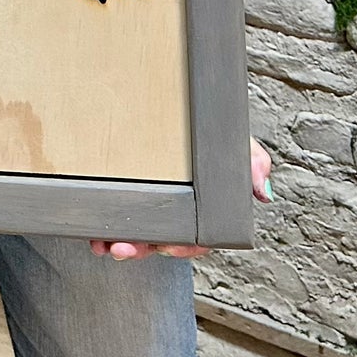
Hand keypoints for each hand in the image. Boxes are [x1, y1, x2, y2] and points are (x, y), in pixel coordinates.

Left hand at [89, 138, 272, 260]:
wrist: (183, 108)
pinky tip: (95, 233)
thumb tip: (262, 190)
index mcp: (207, 210)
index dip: (184, 246)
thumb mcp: (237, 145)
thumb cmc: (215, 136)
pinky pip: (119, 217)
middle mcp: (181, 213)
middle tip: (123, 247)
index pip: (199, 238)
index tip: (168, 247)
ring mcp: (156, 206)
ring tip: (104, 244)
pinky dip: (106, 229)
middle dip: (142, 248)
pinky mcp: (132, 194)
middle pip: (162, 241)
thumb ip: (252, 164)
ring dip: (122, 244)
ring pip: (139, 234)